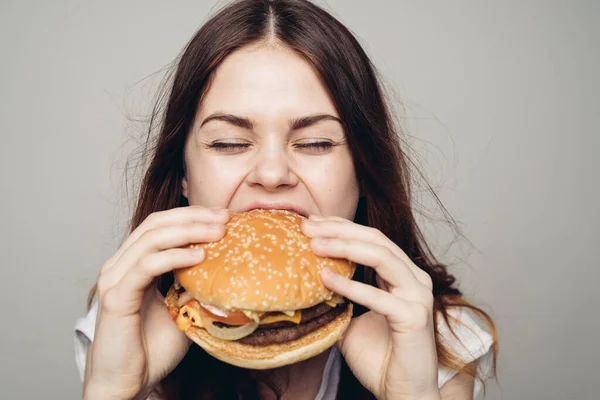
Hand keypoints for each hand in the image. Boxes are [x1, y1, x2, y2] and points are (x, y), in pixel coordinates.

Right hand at [84, 206, 229, 399]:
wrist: (128, 383)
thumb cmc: (152, 350)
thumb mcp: (182, 309)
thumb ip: (194, 286)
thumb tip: (225, 269)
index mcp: (133, 264)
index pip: (161, 225)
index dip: (191, 216)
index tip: (223, 216)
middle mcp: (120, 265)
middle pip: (156, 224)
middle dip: (193, 217)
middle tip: (225, 218)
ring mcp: (115, 278)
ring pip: (151, 238)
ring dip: (188, 231)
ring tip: (218, 232)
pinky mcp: (116, 296)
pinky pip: (146, 266)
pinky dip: (174, 256)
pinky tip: (199, 256)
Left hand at [302, 216, 440, 399]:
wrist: (401, 393)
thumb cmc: (380, 359)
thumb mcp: (350, 321)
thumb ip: (337, 300)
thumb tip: (306, 285)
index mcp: (402, 275)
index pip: (372, 239)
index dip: (342, 227)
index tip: (312, 222)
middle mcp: (414, 279)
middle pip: (376, 240)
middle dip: (340, 230)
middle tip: (308, 226)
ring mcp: (417, 296)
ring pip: (382, 256)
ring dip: (344, 247)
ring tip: (314, 245)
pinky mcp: (414, 317)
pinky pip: (379, 296)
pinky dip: (350, 285)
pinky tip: (326, 278)